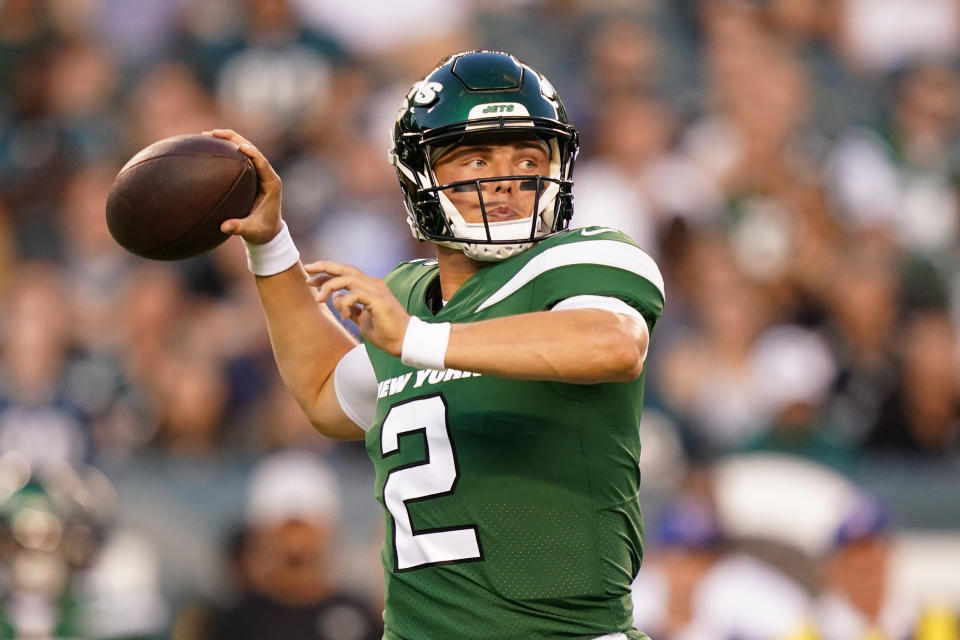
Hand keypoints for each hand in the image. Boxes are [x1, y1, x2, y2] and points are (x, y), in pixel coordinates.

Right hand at [203, 129, 282, 243]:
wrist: (268, 232)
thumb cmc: (262, 232)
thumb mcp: (253, 231)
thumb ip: (240, 228)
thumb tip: (224, 227)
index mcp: (271, 183)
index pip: (262, 162)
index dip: (253, 153)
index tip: (240, 147)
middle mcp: (265, 174)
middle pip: (251, 149)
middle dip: (233, 139)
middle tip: (213, 134)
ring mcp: (257, 172)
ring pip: (243, 149)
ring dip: (227, 141)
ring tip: (206, 135)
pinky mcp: (249, 174)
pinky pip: (237, 158)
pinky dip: (225, 151)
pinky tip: (208, 147)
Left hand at [305, 261, 410, 356]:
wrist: (404, 342)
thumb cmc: (386, 333)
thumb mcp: (361, 320)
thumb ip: (349, 308)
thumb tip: (336, 299)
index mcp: (369, 287)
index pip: (344, 274)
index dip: (326, 274)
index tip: (310, 280)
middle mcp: (372, 284)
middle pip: (344, 268)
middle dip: (324, 267)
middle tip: (307, 269)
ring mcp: (376, 289)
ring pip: (347, 278)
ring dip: (329, 286)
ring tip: (319, 299)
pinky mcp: (378, 299)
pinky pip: (354, 293)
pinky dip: (344, 303)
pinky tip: (344, 316)